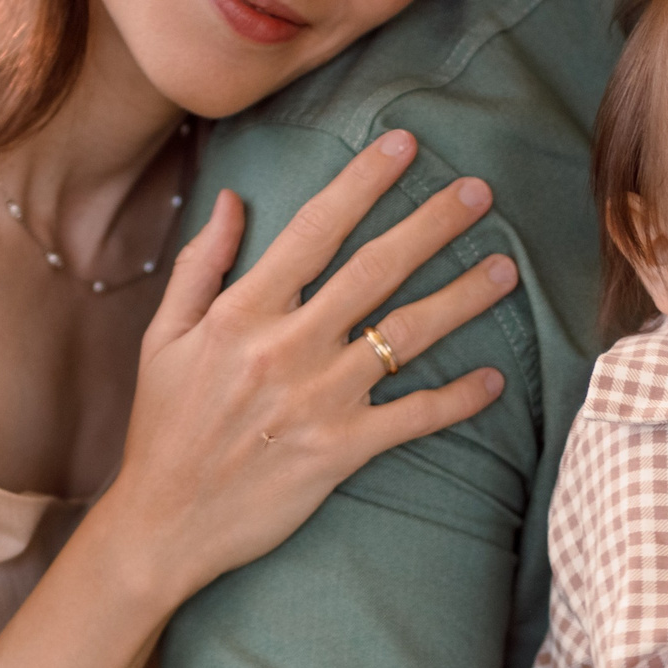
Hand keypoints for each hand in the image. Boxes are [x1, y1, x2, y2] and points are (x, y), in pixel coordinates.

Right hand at [99, 130, 516, 607]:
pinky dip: (458, 398)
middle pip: (375, 270)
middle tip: (480, 192)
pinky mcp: (340, 451)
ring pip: (406, 334)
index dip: (363, 181)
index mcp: (242, 312)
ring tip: (506, 270)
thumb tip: (235, 200)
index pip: (315, 229)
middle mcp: (286, 347)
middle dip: (432, 225)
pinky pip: (413, 416)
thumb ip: (201, 265)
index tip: (404, 144)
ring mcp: (318, 400)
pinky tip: (495, 378)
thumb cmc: (162, 428)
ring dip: (462, 298)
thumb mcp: (162, 338)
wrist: (162, 524)